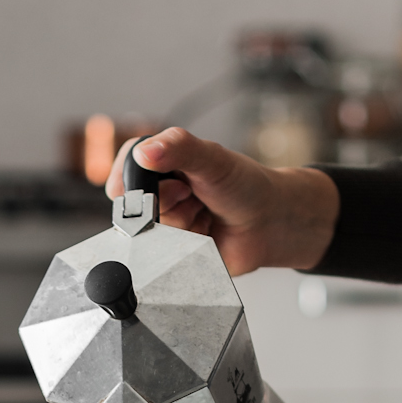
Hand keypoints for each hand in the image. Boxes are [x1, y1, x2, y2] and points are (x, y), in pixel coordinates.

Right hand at [105, 127, 339, 275]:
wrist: (273, 224)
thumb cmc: (247, 187)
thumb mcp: (213, 159)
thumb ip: (180, 148)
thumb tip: (145, 151)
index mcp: (169, 161)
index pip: (131, 161)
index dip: (128, 175)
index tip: (132, 188)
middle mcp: (165, 190)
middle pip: (137, 200)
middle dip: (163, 203)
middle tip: (191, 196)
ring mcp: (170, 220)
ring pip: (151, 229)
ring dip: (179, 226)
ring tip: (203, 217)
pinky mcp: (176, 249)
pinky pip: (165, 253)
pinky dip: (185, 246)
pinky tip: (205, 236)